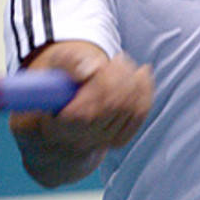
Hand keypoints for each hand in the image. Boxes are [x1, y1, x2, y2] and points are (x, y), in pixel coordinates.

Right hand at [9, 41, 152, 186]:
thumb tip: (89, 71)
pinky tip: (141, 74)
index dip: (102, 82)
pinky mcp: (118, 138)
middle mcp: (82, 138)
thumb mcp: (54, 66)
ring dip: (132, 81)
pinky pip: (139, 115)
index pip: (88, 108)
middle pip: (113, 106)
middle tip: (117, 58)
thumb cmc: (56, 81)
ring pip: (129, 110)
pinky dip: (145, 92)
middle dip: (120, 77)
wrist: (57, 109)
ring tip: (123, 63)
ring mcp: (102, 141)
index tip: (101, 63)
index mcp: (60, 124)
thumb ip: (68, 64)